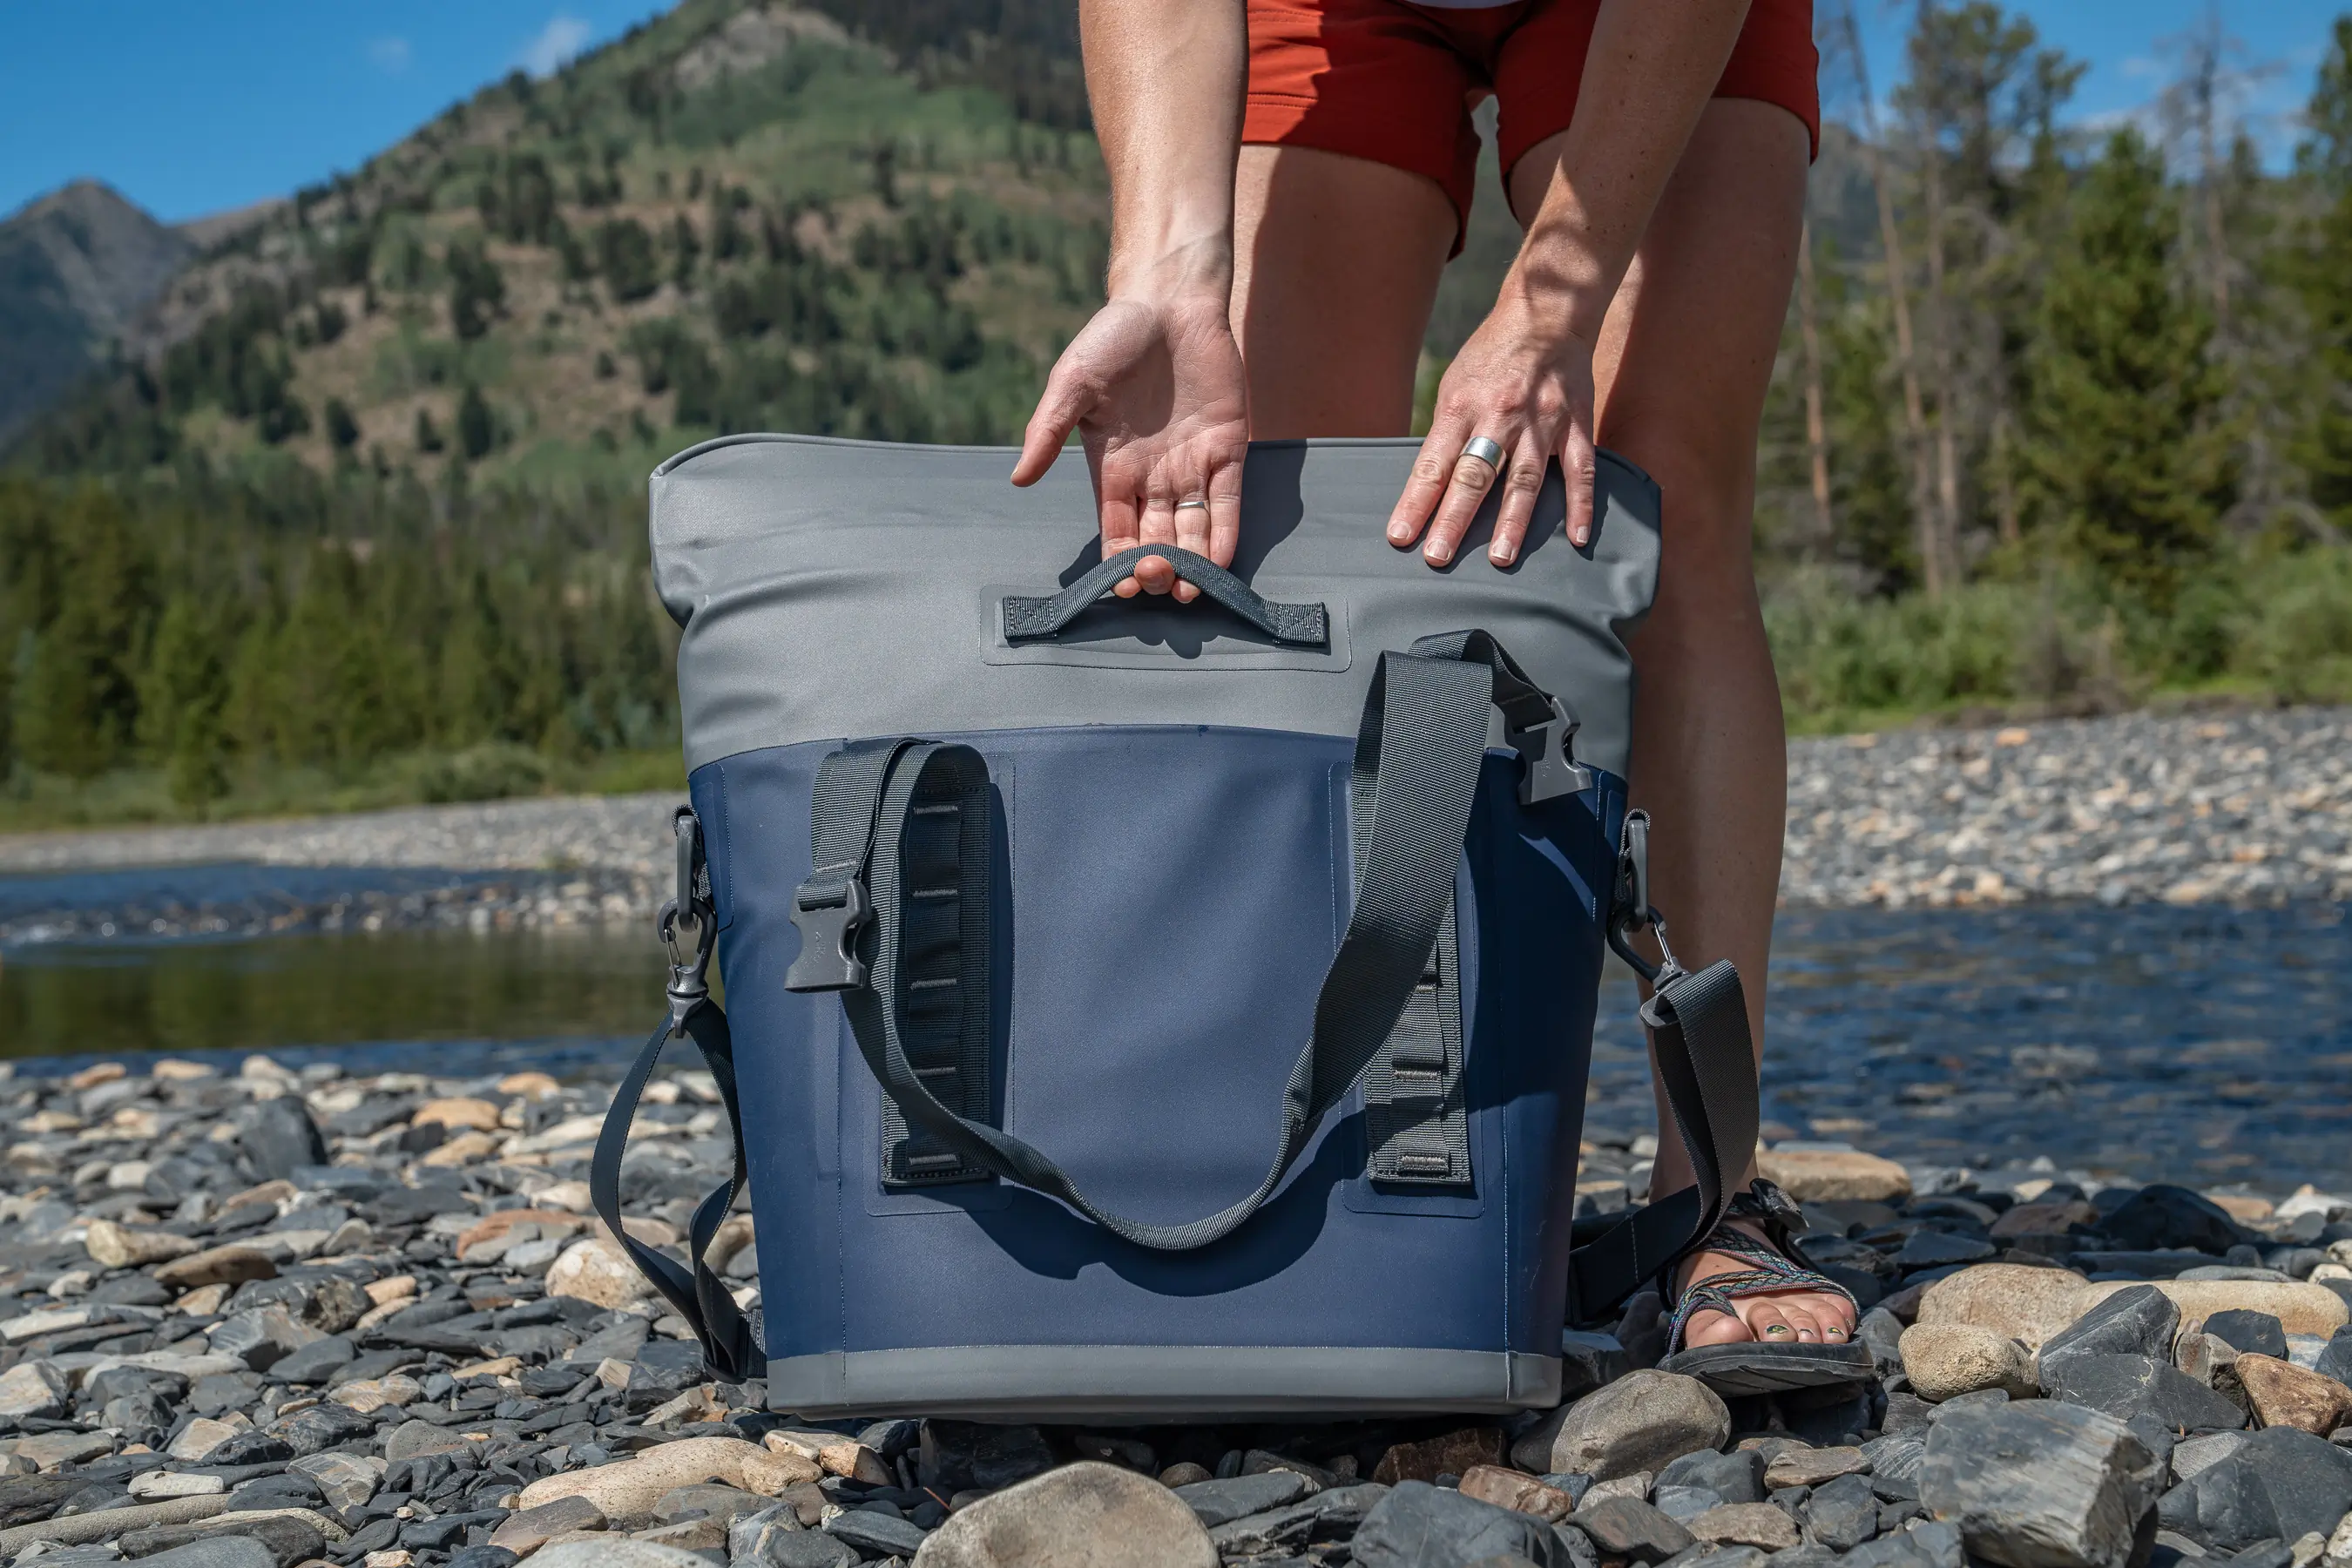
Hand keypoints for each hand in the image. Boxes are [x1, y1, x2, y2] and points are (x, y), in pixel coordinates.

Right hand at [1011, 291, 1249, 601]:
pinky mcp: (1228, 449)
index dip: (1119, 561)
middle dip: (1157, 566)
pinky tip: (1219, 562)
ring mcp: (1192, 465)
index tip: (1123, 584)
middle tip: (1158, 580)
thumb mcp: (1072, 383)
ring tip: (1188, 589)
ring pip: (1192, 528)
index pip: (1116, 529)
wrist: (1169, 300)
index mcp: (1112, 469)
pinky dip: (1224, 533)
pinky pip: (1228, 501)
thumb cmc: (1113, 337)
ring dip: (1191, 562)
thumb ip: (1047, 431)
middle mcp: (1153, 476)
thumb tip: (1019, 479)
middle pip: (1156, 537)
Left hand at [1385, 288, 1601, 567]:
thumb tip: (1429, 484)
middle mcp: (1500, 415)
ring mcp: (1541, 422)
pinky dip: (1580, 504)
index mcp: (1462, 406)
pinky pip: (1580, 469)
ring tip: (1500, 558)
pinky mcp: (1576, 424)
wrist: (1545, 314)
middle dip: (1454, 519)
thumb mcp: (1454, 384)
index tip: (1401, 536)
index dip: (1416, 502)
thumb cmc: (1491, 356)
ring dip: (1512, 522)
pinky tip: (1576, 538)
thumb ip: (1447, 432)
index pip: (1434, 463)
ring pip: (1525, 479)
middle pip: (1474, 476)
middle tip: (1439, 557)